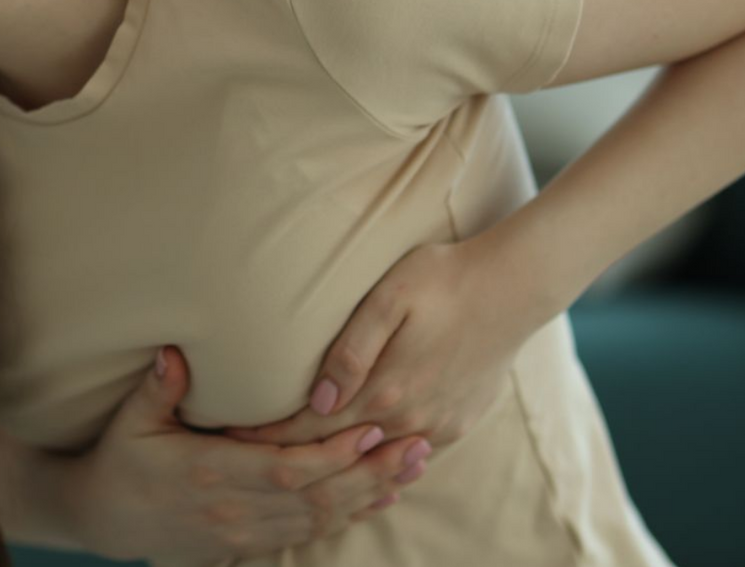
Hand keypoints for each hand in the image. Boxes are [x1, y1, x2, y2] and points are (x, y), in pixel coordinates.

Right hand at [70, 345, 433, 562]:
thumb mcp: (130, 421)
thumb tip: (175, 350)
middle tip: (418, 446)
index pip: (285, 470)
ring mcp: (244, 531)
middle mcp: (235, 508)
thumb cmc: (120, 461)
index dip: (332, 454)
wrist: (105, 518)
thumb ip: (159, 386)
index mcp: (211, 474)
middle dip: (371, 474)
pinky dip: (347, 516)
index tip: (370, 428)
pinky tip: (379, 499)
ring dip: (370, 495)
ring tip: (412, 468)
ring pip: (320, 519)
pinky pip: (308, 533)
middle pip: (317, 498)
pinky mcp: (247, 543)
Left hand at [223, 236, 549, 466]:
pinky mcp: (457, 424)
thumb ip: (350, 351)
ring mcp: (437, 427)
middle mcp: (410, 419)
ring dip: (334, 464)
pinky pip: (408, 456)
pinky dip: (377, 462)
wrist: (514, 285)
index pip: (310, 429)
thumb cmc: (443, 278)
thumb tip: (319, 400)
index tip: (229, 435)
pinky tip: (357, 460)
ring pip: (373, 460)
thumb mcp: (389, 299)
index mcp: (385, 390)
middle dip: (290, 455)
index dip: (268, 436)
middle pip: (336, 451)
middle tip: (244, 453)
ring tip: (293, 465)